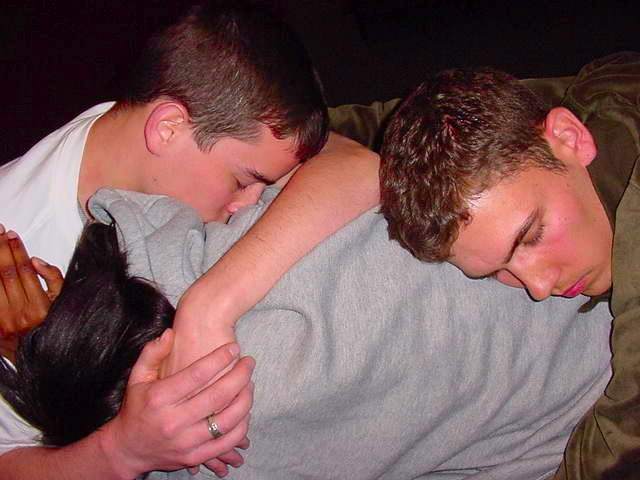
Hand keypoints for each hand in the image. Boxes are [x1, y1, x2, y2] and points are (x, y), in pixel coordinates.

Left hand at [0, 225, 63, 337]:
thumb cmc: (51, 326)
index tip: (12, 234)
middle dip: (1, 248)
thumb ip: (54, 279)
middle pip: (6, 272)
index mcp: (40, 307)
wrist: (33, 357)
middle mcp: (19, 313)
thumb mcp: (62, 302)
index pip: (25, 270)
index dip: (17, 250)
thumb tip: (36, 261)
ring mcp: (2, 319)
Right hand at [98, 329, 253, 478]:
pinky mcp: (194, 457)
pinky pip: (227, 442)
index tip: (235, 348)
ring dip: (245, 399)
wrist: (127, 450)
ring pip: (227, 420)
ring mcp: (185, 442)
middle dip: (240, 375)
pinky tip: (244, 411)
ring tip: (249, 384)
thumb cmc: (136, 409)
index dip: (220, 358)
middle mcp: (173, 421)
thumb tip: (171, 332)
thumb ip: (152, 353)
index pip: (197, 374)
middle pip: (218, 395)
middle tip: (249, 362)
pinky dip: (242, 426)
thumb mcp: (137, 378)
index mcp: (159, 398)